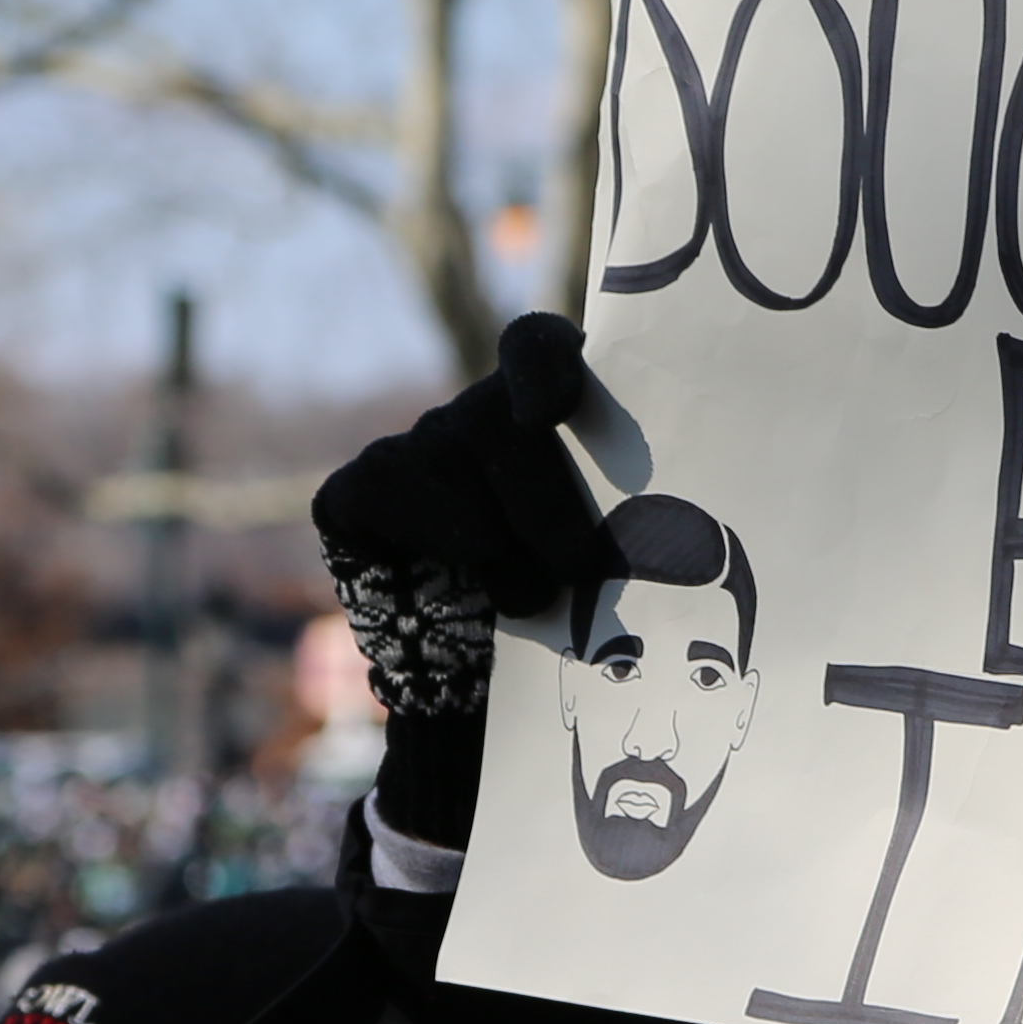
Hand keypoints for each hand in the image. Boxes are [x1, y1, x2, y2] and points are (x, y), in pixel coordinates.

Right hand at [313, 314, 619, 725]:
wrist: (480, 676)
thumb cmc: (564, 601)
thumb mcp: (608, 556)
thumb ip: (627, 517)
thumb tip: (666, 525)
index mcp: (548, 414)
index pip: (535, 347)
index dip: (544, 363)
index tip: (555, 409)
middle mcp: (476, 417)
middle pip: (497, 415)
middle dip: (541, 494)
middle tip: (578, 563)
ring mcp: (413, 447)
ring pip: (449, 456)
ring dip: (498, 540)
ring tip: (531, 600)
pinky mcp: (356, 490)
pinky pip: (390, 487)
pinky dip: (434, 531)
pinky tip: (463, 567)